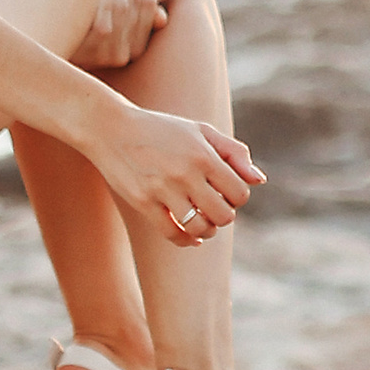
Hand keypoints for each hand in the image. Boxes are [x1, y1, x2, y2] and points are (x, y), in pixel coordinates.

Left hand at [78, 0, 167, 69]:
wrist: (46, 59)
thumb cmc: (77, 36)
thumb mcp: (108, 28)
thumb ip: (132, 18)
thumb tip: (161, 17)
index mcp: (137, 45)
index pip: (149, 1)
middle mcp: (128, 52)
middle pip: (137, 0)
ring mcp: (108, 55)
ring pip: (123, 8)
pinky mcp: (89, 57)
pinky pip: (104, 24)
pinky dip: (107, 0)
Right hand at [92, 111, 262, 245]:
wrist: (110, 128)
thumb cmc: (161, 129)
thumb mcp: (200, 131)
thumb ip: (234, 153)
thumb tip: (259, 180)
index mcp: (203, 155)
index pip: (240, 193)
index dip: (237, 197)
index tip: (225, 192)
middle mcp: (185, 173)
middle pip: (223, 215)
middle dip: (223, 216)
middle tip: (214, 208)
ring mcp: (162, 190)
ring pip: (199, 228)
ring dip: (206, 231)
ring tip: (203, 223)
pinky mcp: (143, 202)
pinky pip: (172, 234)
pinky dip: (185, 241)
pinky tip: (189, 237)